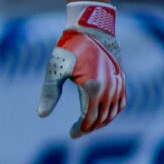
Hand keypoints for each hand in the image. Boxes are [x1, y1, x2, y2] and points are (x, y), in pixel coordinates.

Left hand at [35, 1, 125, 138]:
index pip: (89, 119)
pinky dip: (113, 111)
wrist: (91, 29)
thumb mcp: (55, 71)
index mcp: (93, 89)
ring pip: (113, 112)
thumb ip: (49, 93)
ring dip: (102, 121)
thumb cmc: (69, 49)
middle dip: (90, 127)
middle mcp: (109, 88)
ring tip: (88, 125)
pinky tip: (102, 113)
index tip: (72, 134)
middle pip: (102, 118)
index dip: (81, 129)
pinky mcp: (121, 78)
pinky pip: (121, 101)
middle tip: (77, 132)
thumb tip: (41, 115)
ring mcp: (118, 83)